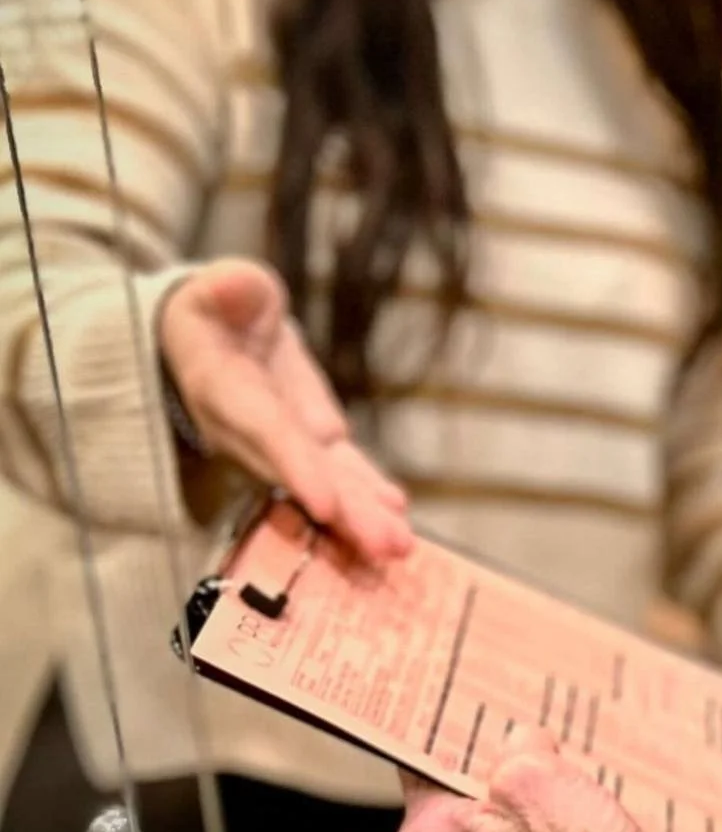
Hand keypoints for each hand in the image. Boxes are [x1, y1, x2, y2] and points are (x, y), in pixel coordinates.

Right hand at [158, 258, 411, 561]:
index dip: (296, 468)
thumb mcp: (219, 286)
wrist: (210, 334)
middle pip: (302, 476)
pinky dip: (366, 493)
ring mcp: (282, 441)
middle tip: (388, 546)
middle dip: (344, 514)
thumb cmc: (215, 307)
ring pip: (324, 483)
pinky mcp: (308, 438)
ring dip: (362, 517)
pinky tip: (397, 513)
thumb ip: (230, 287)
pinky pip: (338, 471)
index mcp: (225, 390)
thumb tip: (241, 284)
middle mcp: (251, 431)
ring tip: (400, 547)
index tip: (327, 505)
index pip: (267, 434)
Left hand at [395, 749, 698, 831]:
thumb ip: (513, 745)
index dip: (450, 724)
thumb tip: (518, 744)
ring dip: (530, 792)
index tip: (467, 695)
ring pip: (496, 815)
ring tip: (567, 778)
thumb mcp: (539, 772)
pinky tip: (582, 814)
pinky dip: (548, 823)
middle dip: (496, 759)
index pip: (420, 761)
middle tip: (532, 734)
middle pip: (459, 789)